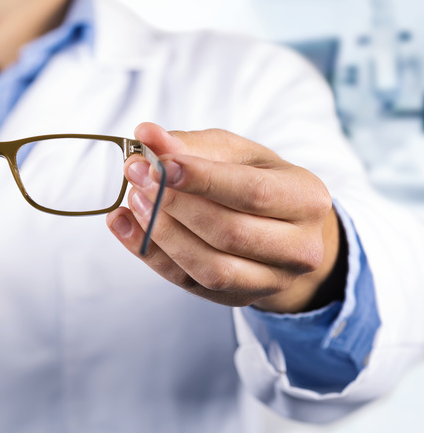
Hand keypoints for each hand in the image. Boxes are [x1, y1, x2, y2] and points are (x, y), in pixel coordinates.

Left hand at [107, 124, 342, 313]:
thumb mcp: (233, 152)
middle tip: (136, 174)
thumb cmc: (255, 180)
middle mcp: (299, 248)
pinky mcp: (238, 299)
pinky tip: (125, 225)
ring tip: (132, 200)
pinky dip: (151, 254)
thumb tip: (146, 133)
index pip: (253, 193)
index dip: (202, 179)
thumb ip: (190, 143)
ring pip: (210, 268)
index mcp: (307, 200)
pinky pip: (188, 282)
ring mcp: (271, 281)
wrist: (282, 229)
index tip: (158, 162)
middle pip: (229, 233)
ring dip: (162, 233)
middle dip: (174, 203)